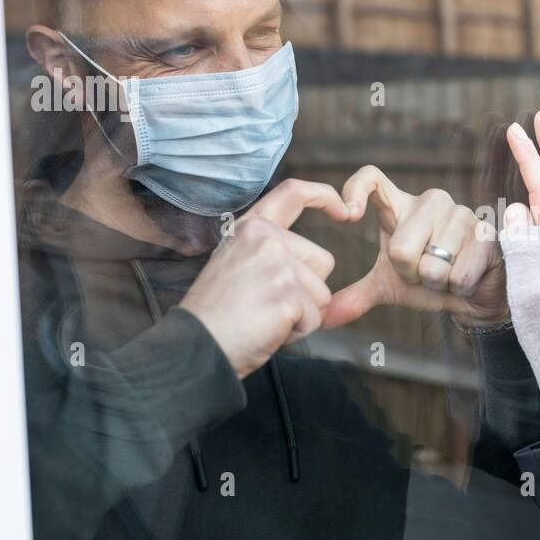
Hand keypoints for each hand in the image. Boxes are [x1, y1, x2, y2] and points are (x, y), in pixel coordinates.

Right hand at [180, 179, 346, 379]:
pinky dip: (296, 332)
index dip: (325, 196)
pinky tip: (266, 331)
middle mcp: (266, 239)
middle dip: (307, 291)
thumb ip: (272, 253)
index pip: (294, 194)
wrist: (195, 345)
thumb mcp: (238, 264)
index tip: (344, 209)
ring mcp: (279, 266)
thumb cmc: (216, 314)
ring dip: (301, 315)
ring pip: (322, 295)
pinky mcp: (288, 295)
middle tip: (266, 305)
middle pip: (323, 262)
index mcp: (252, 228)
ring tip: (263, 318)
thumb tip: (319, 261)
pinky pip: (314, 320)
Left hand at [322, 165, 507, 328]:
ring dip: (437, 283)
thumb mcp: (390, 286)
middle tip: (424, 273)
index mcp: (401, 206)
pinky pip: (458, 275)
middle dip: (410, 275)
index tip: (347, 217)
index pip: (372, 179)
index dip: (354, 191)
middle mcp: (430, 201)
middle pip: (399, 248)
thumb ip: (357, 295)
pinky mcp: (486, 234)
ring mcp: (461, 214)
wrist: (476, 295)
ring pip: (431, 265)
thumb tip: (324, 318)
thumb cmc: (431, 282)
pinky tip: (467, 277)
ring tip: (448, 274)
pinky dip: (459, 288)